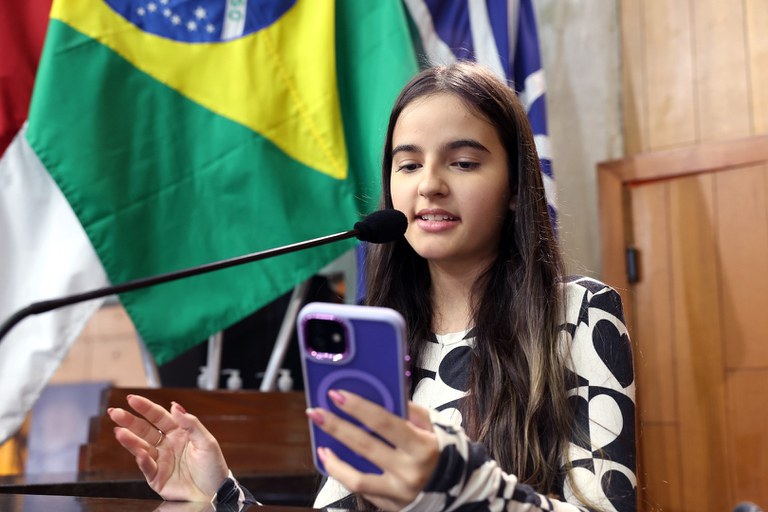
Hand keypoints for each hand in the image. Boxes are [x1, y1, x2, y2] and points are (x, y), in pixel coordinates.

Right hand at [108, 394, 228, 501]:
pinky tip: (139, 453)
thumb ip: (191, 424)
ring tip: (119, 431)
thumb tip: (175, 406)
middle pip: (144, 430)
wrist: (215, 493)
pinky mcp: (157, 478)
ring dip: (129, 439)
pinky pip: (147, 467)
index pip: (159, 417)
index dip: (145, 408)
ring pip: (141, 447)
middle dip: (129, 421)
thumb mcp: (206, 442)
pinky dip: (142, 460)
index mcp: (179, 433)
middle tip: (115, 412)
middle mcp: (167, 445)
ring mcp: (160, 461)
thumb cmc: (213, 467)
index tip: (132, 399)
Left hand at [306, 390, 438, 510]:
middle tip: (316, 412)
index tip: (337, 394)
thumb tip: (384, 396)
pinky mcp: (391, 505)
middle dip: (337, 426)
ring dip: (334, 459)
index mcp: (423, 446)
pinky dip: (344, 474)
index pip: (384, 422)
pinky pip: (361, 489)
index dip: (358, 407)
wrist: (461, 490)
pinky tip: (332, 460)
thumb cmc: (446, 452)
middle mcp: (410, 471)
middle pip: (365, 446)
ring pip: (357, 477)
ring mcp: (399, 492)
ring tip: (320, 442)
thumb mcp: (437, 426)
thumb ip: (411, 412)